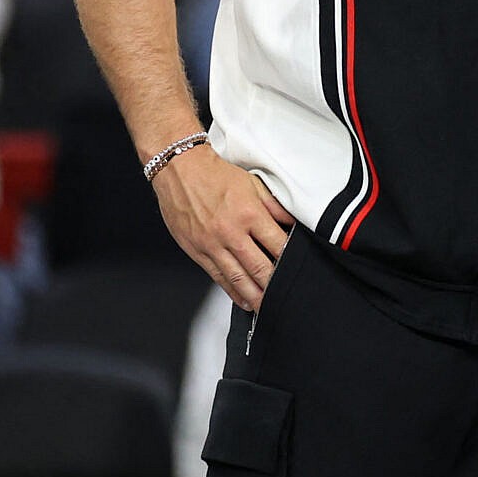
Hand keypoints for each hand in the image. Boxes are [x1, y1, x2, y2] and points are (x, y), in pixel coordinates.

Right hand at [155, 143, 295, 309]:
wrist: (180, 169)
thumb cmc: (216, 174)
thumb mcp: (253, 184)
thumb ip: (275, 206)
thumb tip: (293, 223)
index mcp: (250, 214)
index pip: (277, 245)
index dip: (289, 259)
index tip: (297, 269)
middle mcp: (231, 232)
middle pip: (260, 268)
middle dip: (274, 285)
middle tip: (285, 296)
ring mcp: (212, 244)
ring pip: (239, 278)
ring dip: (255, 296)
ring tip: (266, 307)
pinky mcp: (197, 251)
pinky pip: (218, 277)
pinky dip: (232, 291)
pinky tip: (242, 299)